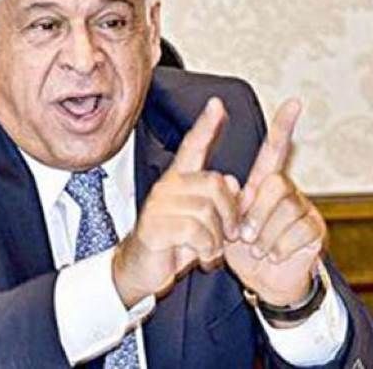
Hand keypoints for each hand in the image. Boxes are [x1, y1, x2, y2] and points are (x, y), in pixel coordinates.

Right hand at [113, 97, 238, 306]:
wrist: (142, 269)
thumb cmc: (174, 243)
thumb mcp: (201, 220)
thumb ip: (218, 200)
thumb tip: (231, 181)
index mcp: (179, 181)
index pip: (192, 146)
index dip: (206, 125)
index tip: (217, 104)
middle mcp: (168, 187)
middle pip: (216, 184)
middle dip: (230, 214)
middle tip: (226, 235)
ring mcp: (159, 206)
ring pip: (208, 211)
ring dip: (218, 238)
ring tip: (210, 249)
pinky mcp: (156, 227)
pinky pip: (197, 232)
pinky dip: (206, 249)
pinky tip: (201, 256)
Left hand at [223, 99, 326, 306]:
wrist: (264, 283)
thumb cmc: (244, 250)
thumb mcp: (227, 223)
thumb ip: (226, 201)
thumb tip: (231, 180)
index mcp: (266, 184)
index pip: (276, 150)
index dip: (284, 126)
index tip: (294, 102)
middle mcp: (289, 191)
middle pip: (275, 183)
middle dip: (255, 212)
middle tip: (243, 234)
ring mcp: (305, 210)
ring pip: (286, 208)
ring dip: (265, 234)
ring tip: (257, 247)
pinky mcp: (316, 230)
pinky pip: (298, 231)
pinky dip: (278, 248)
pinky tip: (273, 255)